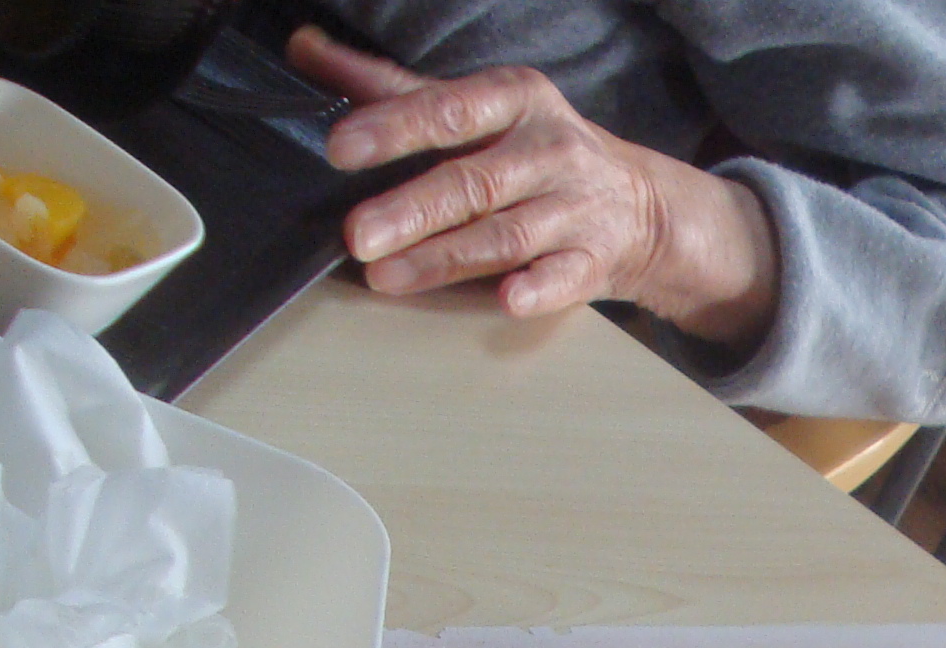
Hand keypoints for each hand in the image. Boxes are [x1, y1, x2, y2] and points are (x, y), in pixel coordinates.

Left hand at [290, 26, 779, 346]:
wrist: (640, 207)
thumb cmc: (536, 151)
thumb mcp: (476, 107)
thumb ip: (391, 86)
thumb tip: (305, 50)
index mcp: (514, 100)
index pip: (449, 109)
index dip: (394, 128)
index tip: (341, 147)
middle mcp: (548, 150)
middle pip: (473, 181)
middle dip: (411, 208)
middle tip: (357, 234)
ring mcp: (574, 208)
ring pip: (505, 235)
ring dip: (445, 258)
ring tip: (385, 276)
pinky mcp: (595, 261)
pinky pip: (565, 277)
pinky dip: (538, 287)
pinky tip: (508, 299)